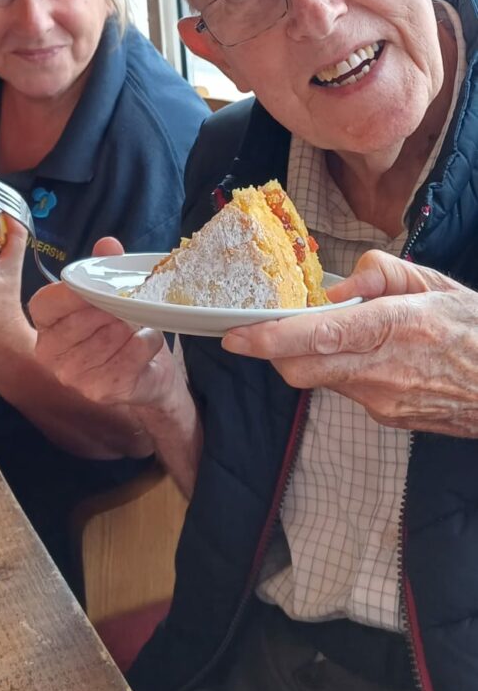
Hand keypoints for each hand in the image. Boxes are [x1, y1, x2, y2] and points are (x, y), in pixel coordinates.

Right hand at [29, 238, 176, 413]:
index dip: (71, 292)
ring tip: (135, 325)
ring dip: (132, 324)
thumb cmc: (120, 331)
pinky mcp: (101, 390)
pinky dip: (147, 342)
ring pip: (111, 335)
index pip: (45, 304)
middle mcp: (51, 353)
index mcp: (45, 324)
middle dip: (111, 307)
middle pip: (81, 319)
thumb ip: (105, 268)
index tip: (97, 285)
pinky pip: (132, 353)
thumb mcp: (112, 295)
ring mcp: (74, 376)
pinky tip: (146, 342)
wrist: (146, 374)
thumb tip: (107, 244)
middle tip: (128, 303)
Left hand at [221, 250, 477, 435]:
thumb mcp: (434, 283)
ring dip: (307, 356)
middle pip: (302, 370)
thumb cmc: (474, 328)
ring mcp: (384, 401)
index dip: (272, 338)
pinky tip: (360, 353)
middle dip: (272, 352)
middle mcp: (385, 370)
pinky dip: (337, 369)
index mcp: (398, 327)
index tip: (235, 335)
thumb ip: (380, 274)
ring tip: (329, 330)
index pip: (321, 336)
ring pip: (320, 379)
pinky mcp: (386, 417)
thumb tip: (337, 288)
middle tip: (255, 330)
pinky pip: (344, 389)